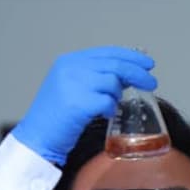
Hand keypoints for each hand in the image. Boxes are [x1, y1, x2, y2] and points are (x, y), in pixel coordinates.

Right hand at [11, 46, 156, 164]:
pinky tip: (105, 114)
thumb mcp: (71, 87)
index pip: (107, 52)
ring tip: (111, 105)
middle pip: (115, 64)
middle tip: (151, 83)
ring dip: (117, 95)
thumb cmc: (57, 117)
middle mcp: (70, 68)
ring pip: (113, 82)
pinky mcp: (78, 103)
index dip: (130, 56)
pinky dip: (110, 108)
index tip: (147, 63)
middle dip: (138, 72)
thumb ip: (93, 77)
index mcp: (69, 61)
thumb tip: (125, 75)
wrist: (37, 137)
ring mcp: (74, 84)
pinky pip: (108, 101)